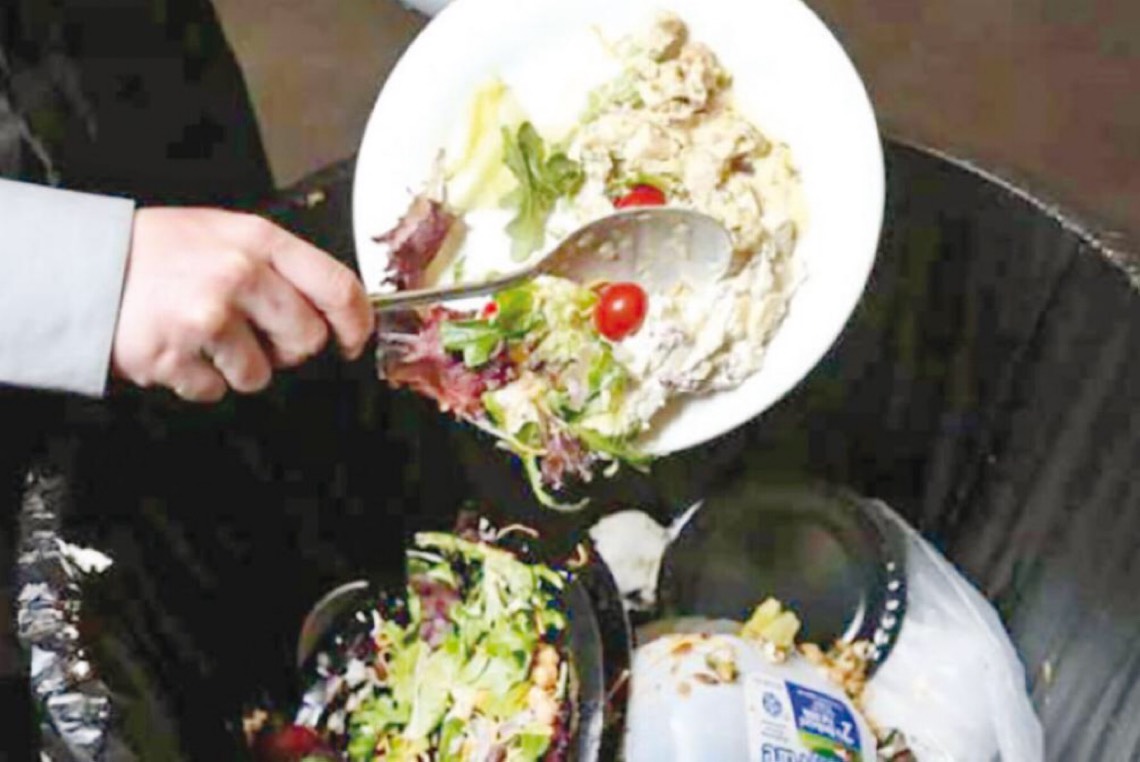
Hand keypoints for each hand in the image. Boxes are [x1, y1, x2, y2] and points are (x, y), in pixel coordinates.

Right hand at [111, 208, 373, 401]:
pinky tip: (180, 351)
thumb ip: (278, 264)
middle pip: (307, 339)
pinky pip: (214, 390)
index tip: (352, 340)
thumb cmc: (157, 253)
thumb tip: (332, 306)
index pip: (338, 287)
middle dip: (289, 349)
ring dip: (240, 368)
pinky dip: (199, 381)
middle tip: (258, 338)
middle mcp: (239, 276)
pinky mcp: (176, 356)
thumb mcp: (224, 233)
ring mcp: (207, 317)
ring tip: (208, 341)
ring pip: (261, 374)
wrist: (79, 268)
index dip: (355, 323)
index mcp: (259, 241)